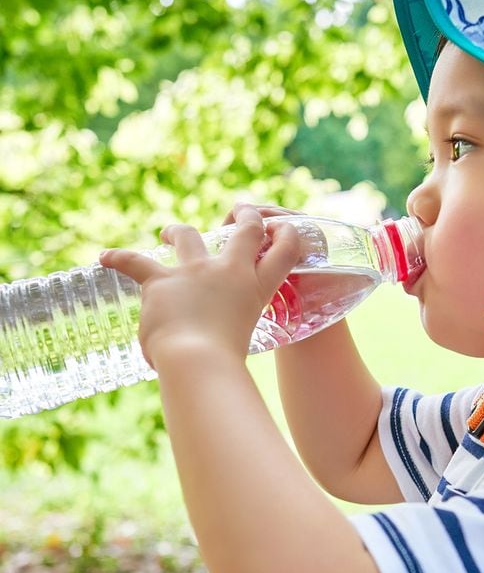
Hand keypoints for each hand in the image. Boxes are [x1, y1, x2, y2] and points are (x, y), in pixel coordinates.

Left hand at [100, 203, 301, 370]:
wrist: (199, 360)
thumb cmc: (223, 361)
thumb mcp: (239, 340)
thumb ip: (226, 331)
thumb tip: (208, 342)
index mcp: (256, 290)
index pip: (285, 253)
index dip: (288, 236)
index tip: (283, 229)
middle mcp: (230, 273)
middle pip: (247, 231)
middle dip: (247, 217)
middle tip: (243, 212)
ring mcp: (196, 272)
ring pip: (188, 235)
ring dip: (178, 232)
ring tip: (169, 233)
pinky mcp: (162, 280)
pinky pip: (135, 263)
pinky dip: (119, 259)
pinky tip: (105, 258)